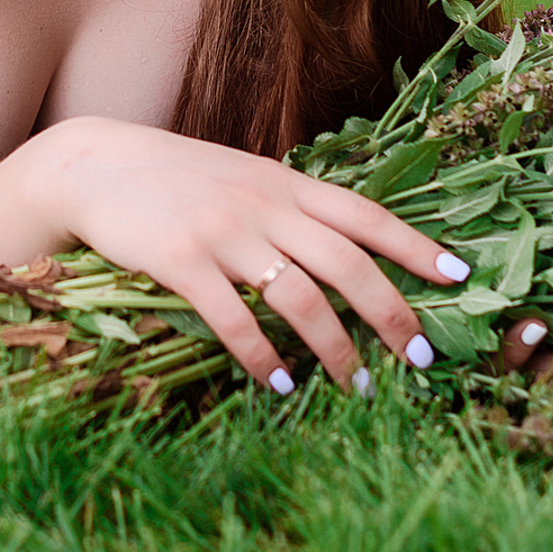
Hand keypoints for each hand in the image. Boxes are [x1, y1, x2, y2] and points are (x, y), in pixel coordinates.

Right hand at [0, 115, 470, 392]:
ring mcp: (222, 232)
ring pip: (300, 297)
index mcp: (283, 183)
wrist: (93, 163)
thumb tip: (346, 245)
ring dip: (337, 349)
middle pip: (347, 263)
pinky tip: (282, 384)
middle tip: (424, 359)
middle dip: (392, 314)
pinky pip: (234, 318)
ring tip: (361, 388)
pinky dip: (264, 357)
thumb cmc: (175, 178)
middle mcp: (263, 204)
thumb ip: (288, 206)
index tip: (459, 276)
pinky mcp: (180, 261)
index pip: (364, 214)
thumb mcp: (241, 177)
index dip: (415, 245)